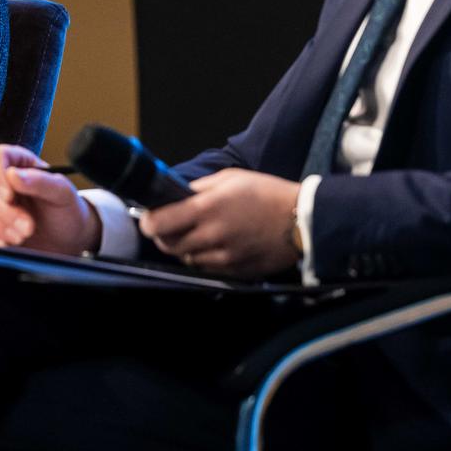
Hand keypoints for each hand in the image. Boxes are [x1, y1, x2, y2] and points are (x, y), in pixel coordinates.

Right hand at [0, 144, 100, 256]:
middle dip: (6, 213)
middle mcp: (1, 182)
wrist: (68, 239)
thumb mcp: (62, 193)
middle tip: (29, 226)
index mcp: (18, 164)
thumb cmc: (66, 210)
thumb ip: (40, 181)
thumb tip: (13, 174)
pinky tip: (6, 244)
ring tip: (23, 236)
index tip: (10, 196)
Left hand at [139, 168, 301, 277]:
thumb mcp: (230, 179)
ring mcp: (224, 256)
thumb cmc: (266, 193)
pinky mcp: (236, 271)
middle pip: (169, 245)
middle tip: (169, 226)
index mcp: (208, 208)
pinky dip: (203, 259)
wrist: (302, 220)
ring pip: (186, 259)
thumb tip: (176, 195)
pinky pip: (207, 269)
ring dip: (184, 248)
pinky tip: (214, 246)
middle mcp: (212, 235)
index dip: (148, 222)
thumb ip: (199, 188)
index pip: (160, 223)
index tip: (148, 218)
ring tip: (195, 234)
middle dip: (163, 236)